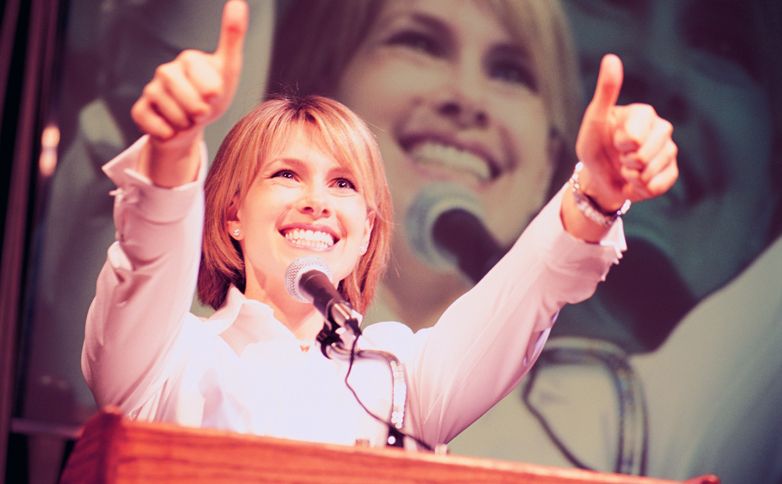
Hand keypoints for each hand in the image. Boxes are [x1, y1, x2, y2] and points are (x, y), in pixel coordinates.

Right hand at [131, 0, 247, 167]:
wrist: (193, 127)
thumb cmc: (213, 97)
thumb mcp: (228, 70)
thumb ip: (233, 38)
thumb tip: (238, 0)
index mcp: (188, 59)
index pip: (208, 85)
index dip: (214, 97)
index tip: (215, 96)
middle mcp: (165, 70)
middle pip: (188, 99)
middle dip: (201, 112)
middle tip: (202, 112)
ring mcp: (150, 90)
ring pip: (173, 114)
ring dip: (186, 124)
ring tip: (188, 119)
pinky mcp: (139, 110)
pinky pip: (154, 125)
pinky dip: (167, 132)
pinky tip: (172, 128)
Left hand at [575, 54, 678, 210]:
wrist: (598, 178)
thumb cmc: (594, 146)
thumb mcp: (594, 120)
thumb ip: (606, 91)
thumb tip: (611, 58)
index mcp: (644, 113)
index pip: (637, 135)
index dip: (621, 144)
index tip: (614, 141)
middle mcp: (661, 128)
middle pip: (645, 155)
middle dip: (626, 163)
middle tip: (619, 157)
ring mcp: (669, 150)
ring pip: (652, 171)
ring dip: (632, 177)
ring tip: (625, 170)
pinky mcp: (671, 171)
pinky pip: (659, 185)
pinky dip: (642, 190)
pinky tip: (635, 182)